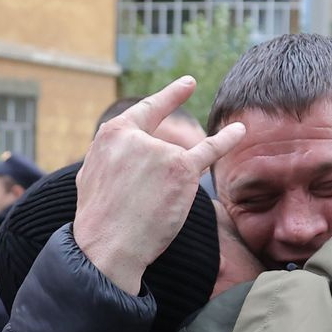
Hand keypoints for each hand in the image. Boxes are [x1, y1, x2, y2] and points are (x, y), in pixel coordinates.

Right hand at [73, 76, 246, 293]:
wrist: (107, 246)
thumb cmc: (99, 219)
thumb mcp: (91, 175)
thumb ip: (111, 156)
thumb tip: (123, 152)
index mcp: (112, 134)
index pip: (147, 111)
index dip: (170, 98)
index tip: (189, 84)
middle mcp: (137, 136)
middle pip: (164, 152)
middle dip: (159, 180)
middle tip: (151, 197)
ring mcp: (161, 151)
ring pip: (179, 167)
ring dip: (168, 192)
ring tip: (146, 213)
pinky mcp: (181, 170)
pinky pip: (209, 150)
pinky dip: (227, 140)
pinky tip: (240, 131)